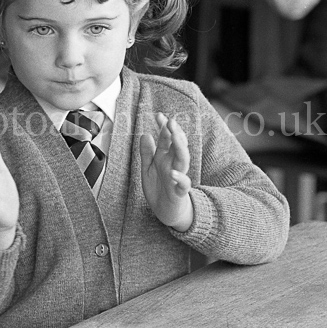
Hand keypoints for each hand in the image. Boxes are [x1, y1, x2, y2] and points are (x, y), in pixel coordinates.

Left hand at [140, 113, 193, 231]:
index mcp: (165, 158)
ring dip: (180, 148)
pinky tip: (173, 173)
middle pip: (177, 145)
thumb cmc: (158, 188)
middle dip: (175, 133)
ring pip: (183, 160)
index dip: (163, 127)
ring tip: (176, 136)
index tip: (159, 115)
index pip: (166, 139)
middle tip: (171, 121)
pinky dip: (180, 178)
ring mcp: (178, 177)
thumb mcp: (148, 169)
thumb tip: (144, 134)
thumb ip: (146, 153)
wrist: (166, 212)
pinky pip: (183, 184)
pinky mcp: (180, 192)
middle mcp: (173, 164)